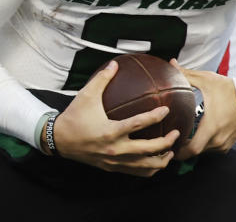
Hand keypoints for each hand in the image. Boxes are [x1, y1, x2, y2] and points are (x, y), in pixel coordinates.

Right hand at [52, 60, 179, 175]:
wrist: (59, 141)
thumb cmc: (73, 117)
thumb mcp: (86, 95)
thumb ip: (102, 79)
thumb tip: (115, 63)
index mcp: (110, 131)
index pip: (138, 124)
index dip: (155, 117)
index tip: (167, 110)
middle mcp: (114, 149)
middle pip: (147, 150)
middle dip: (165, 143)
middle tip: (177, 132)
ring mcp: (114, 161)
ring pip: (144, 166)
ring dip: (160, 160)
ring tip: (171, 151)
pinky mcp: (112, 168)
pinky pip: (135, 173)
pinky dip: (148, 169)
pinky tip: (156, 161)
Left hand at [171, 60, 235, 159]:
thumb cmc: (230, 89)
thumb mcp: (207, 80)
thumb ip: (186, 74)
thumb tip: (171, 63)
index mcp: (211, 127)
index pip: (191, 150)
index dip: (178, 151)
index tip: (169, 142)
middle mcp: (218, 140)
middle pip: (194, 153)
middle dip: (182, 148)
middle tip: (172, 139)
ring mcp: (224, 144)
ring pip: (203, 151)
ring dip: (193, 146)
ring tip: (182, 136)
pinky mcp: (228, 144)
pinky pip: (212, 149)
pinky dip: (204, 145)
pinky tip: (197, 135)